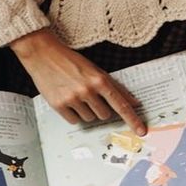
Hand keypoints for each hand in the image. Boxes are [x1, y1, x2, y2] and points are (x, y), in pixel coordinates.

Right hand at [10, 28, 145, 134]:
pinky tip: (68, 100)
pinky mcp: (58, 105)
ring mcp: (72, 98)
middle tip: (91, 96)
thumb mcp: (96, 70)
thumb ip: (115, 87)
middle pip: (105, 115)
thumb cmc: (72, 61)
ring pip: (90, 119)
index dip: (133, 119)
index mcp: (100, 80)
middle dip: (102, 109)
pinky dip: (74, 114)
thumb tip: (134, 103)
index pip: (121, 104)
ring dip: (87, 111)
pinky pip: (75, 121)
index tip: (141, 131)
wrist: (43, 54)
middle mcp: (87, 90)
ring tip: (77, 95)